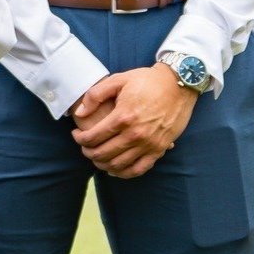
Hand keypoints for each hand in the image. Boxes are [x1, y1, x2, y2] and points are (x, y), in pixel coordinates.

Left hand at [70, 65, 197, 177]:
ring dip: (103, 164)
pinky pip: (139, 169)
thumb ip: (95, 95)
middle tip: (84, 147)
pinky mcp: (159, 149)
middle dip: (89, 152)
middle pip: (103, 153)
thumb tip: (80, 114)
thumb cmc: (146, 81)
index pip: (94, 137)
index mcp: (123, 117)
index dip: (80, 139)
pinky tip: (115, 169)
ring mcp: (148, 145)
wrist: (178, 85)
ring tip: (96, 157)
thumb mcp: (118, 80)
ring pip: (119, 165)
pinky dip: (124, 173)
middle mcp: (135, 134)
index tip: (76, 135)